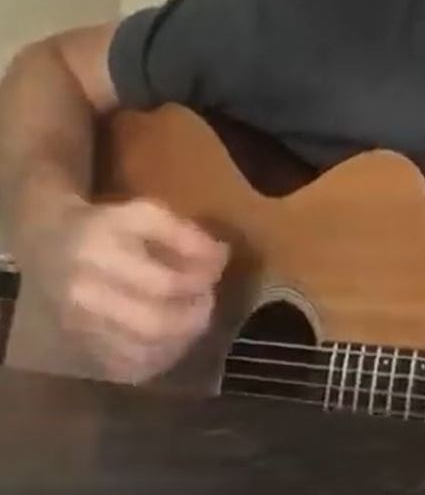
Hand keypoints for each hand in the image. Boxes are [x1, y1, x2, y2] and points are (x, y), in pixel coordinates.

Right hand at [26, 198, 228, 384]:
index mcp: (99, 254)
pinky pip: (131, 367)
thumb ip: (185, 234)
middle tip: (206, 299)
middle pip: (154, 325)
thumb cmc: (106, 227)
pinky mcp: (81, 349)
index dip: (200, 282)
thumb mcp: (145, 213)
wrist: (48, 246)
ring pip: (144, 352)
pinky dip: (162, 356)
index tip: (214, 271)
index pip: (164, 284)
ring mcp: (80, 328)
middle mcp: (84, 296)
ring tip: (191, 315)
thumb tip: (221, 259)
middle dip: (194, 316)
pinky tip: (172, 337)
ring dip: (182, 338)